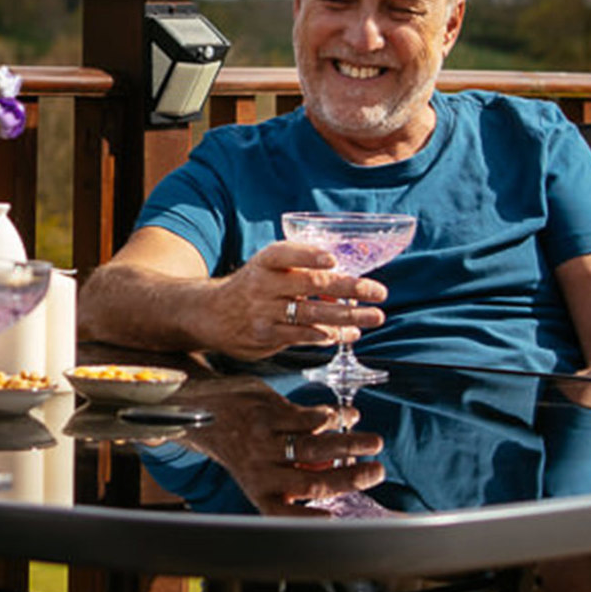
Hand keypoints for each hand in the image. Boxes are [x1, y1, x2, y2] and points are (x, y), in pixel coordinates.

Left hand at [170, 378, 385, 506]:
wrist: (203, 407)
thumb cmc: (241, 442)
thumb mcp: (260, 469)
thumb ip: (294, 475)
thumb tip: (339, 479)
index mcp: (259, 490)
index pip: (283, 514)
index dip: (309, 520)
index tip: (336, 521)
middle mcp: (260, 470)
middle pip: (312, 482)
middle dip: (351, 479)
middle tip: (377, 472)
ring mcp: (263, 442)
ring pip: (315, 448)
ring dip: (350, 444)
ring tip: (374, 442)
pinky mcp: (267, 415)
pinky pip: (308, 419)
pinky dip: (333, 417)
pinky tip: (348, 415)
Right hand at [207, 241, 387, 360]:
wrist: (212, 314)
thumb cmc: (253, 286)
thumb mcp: (269, 268)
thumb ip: (302, 269)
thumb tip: (348, 276)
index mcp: (265, 263)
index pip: (285, 254)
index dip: (309, 256)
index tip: (333, 259)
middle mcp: (263, 286)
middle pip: (310, 285)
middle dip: (349, 288)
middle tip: (378, 291)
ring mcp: (264, 313)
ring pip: (312, 315)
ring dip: (348, 317)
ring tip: (375, 316)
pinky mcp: (266, 336)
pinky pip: (304, 336)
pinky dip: (329, 336)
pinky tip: (349, 334)